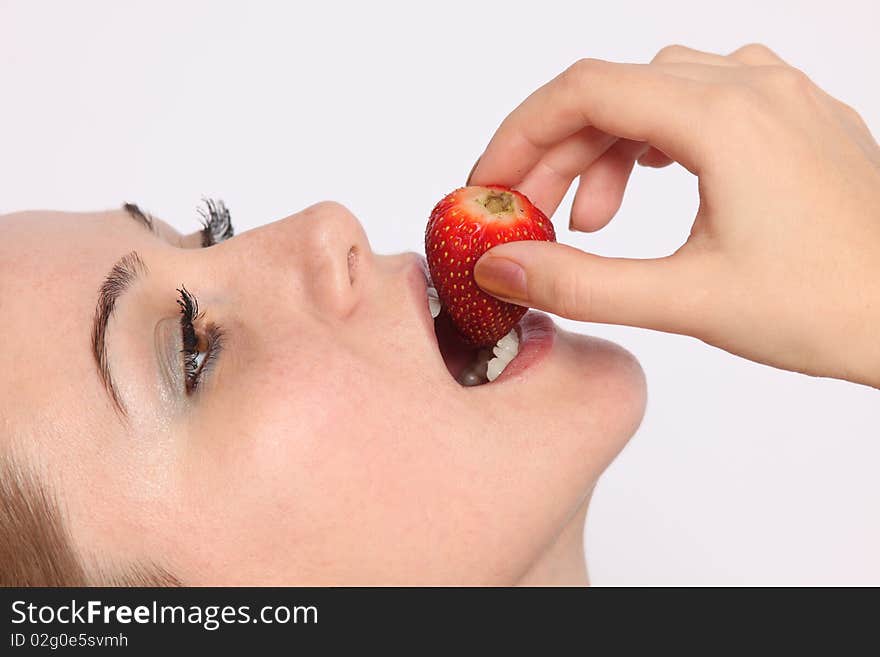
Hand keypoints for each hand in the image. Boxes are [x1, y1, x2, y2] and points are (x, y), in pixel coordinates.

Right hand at [469, 44, 879, 387]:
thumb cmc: (832, 306)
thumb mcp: (687, 301)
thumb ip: (580, 284)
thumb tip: (502, 267)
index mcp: (726, 117)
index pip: (584, 91)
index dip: (519, 135)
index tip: (490, 183)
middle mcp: (754, 86)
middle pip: (615, 93)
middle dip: (557, 154)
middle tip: (528, 217)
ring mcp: (780, 97)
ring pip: (656, 95)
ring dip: (605, 150)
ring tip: (591, 222)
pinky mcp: (793, 119)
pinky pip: (702, 101)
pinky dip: (655, 141)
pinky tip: (652, 184)